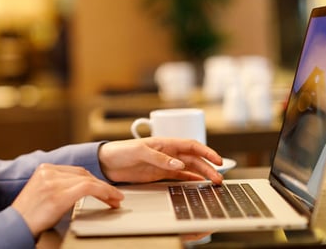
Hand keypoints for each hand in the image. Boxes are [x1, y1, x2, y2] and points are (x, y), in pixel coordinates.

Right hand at [11, 163, 123, 237]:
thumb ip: (58, 186)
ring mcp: (53, 182)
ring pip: (88, 179)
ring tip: (115, 199)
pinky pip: (88, 188)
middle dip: (101, 185)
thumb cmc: (29, 216)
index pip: (75, 171)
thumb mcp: (43, 194)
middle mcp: (48, 172)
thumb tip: (80, 190)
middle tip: (114, 196)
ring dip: (106, 190)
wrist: (15, 226)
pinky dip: (103, 192)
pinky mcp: (58, 194)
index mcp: (44, 169)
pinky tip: (109, 199)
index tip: (104, 189)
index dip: (93, 180)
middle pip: (83, 173)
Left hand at [97, 137, 223, 183]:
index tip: (218, 160)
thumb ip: (159, 158)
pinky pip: (179, 177)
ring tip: (213, 183)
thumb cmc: (121, 151)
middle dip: (208, 168)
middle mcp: (168, 153)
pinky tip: (199, 184)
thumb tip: (179, 165)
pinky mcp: (159, 174)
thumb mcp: (140, 152)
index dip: (206, 152)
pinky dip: (190, 180)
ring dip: (202, 175)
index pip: (191, 145)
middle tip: (219, 178)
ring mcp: (165, 164)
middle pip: (193, 159)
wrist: (106, 163)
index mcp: (165, 143)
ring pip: (189, 169)